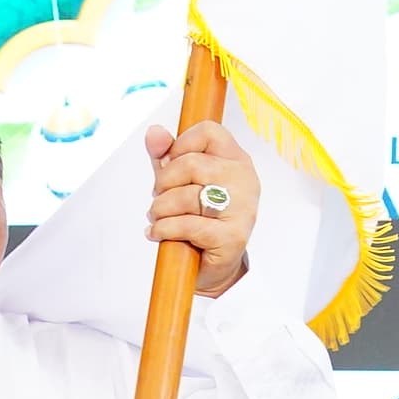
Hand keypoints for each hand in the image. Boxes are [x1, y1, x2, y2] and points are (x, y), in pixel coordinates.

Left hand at [142, 121, 256, 295]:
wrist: (214, 266)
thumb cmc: (199, 219)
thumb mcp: (179, 182)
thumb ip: (166, 155)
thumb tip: (153, 132)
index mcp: (236, 159)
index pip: (208, 132)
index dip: (179, 146)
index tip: (169, 166)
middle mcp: (244, 180)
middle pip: (191, 164)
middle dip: (163, 184)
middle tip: (159, 199)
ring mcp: (242, 208)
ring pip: (187, 196)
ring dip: (160, 210)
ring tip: (157, 219)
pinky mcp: (232, 236)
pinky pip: (188, 225)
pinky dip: (164, 229)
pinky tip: (158, 234)